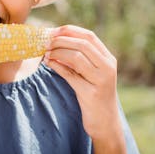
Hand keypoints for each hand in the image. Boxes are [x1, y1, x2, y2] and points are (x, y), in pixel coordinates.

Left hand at [44, 25, 119, 139]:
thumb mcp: (89, 74)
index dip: (70, 31)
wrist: (105, 123)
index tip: (53, 31)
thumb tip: (55, 42)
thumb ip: (79, 58)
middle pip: (83, 44)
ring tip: (45, 53)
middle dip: (61, 40)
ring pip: (77, 57)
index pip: (89, 36)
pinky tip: (49, 64)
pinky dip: (57, 67)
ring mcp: (101, 80)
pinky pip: (71, 75)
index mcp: (108, 59)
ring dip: (58, 52)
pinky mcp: (91, 94)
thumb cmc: (93, 95)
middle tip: (46, 42)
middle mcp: (108, 67)